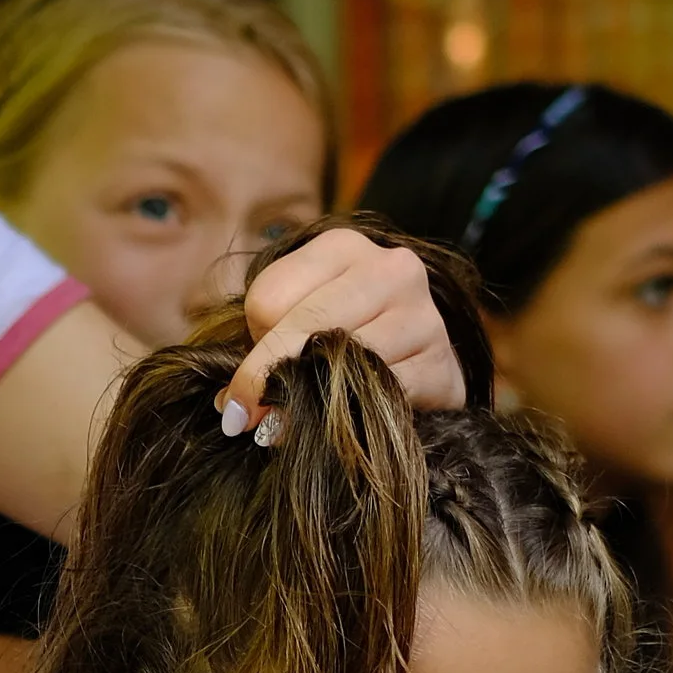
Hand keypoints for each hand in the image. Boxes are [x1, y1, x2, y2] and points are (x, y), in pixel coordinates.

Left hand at [226, 225, 467, 420]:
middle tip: (240, 418)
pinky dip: (353, 415)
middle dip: (268, 377)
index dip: (253, 343)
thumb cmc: (345, 338)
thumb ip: (262, 350)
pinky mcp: (442, 362)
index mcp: (342, 246)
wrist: (422, 363)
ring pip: (347, 358)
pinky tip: (337, 426)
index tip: (247, 378)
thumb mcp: (299, 324)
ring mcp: (423, 313)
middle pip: (308, 324)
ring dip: (310, 398)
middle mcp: (389, 267)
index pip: (271, 297)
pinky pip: (384, 392)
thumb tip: (230, 409)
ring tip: (285, 425)